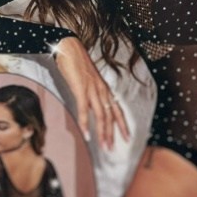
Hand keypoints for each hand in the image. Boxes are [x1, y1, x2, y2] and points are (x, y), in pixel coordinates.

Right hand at [53, 36, 129, 150]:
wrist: (69, 47)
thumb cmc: (76, 63)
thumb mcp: (88, 80)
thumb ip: (91, 93)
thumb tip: (90, 105)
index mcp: (104, 89)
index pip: (117, 110)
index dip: (122, 125)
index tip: (126, 138)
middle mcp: (102, 91)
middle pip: (110, 117)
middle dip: (112, 135)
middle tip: (112, 150)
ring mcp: (92, 90)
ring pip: (101, 116)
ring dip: (102, 134)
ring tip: (103, 147)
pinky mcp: (81, 89)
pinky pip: (85, 110)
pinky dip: (86, 124)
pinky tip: (86, 135)